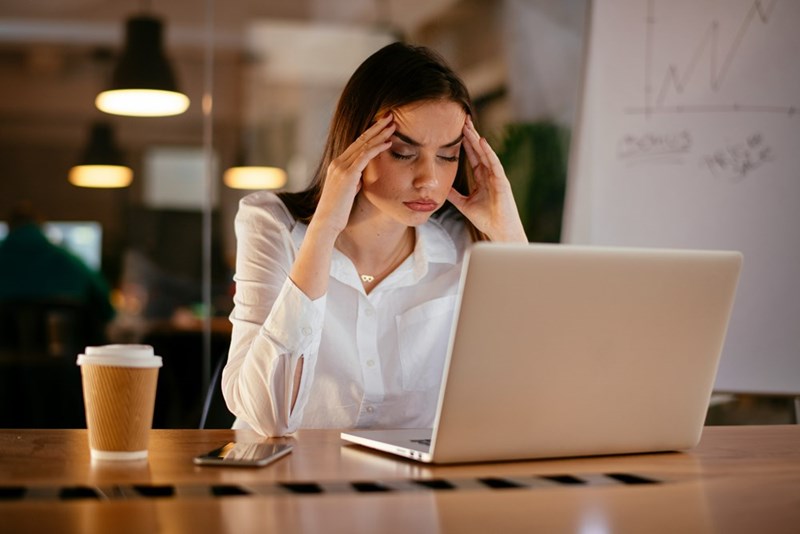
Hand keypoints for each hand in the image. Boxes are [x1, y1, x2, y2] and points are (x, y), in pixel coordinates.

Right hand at [291, 114, 394, 299]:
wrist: (326, 223)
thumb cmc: (337, 212)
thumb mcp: (347, 192)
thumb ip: (353, 182)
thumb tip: (361, 178)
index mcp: (338, 165)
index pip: (356, 145)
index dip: (370, 134)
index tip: (382, 126)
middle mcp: (338, 162)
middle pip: (360, 140)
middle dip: (376, 127)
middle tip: (390, 116)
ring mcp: (342, 167)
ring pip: (364, 145)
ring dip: (380, 134)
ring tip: (393, 124)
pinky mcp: (347, 175)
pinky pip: (365, 157)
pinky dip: (378, 148)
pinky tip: (389, 142)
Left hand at [447, 116, 526, 241]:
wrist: (500, 232)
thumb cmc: (486, 219)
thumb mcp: (464, 204)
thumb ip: (453, 195)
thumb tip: (440, 187)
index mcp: (482, 178)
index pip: (472, 156)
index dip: (464, 143)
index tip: (456, 130)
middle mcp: (490, 174)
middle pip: (478, 150)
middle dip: (470, 135)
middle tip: (462, 119)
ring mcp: (497, 176)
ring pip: (485, 153)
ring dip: (477, 139)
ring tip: (469, 126)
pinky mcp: (502, 181)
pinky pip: (494, 163)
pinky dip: (488, 152)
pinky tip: (482, 141)